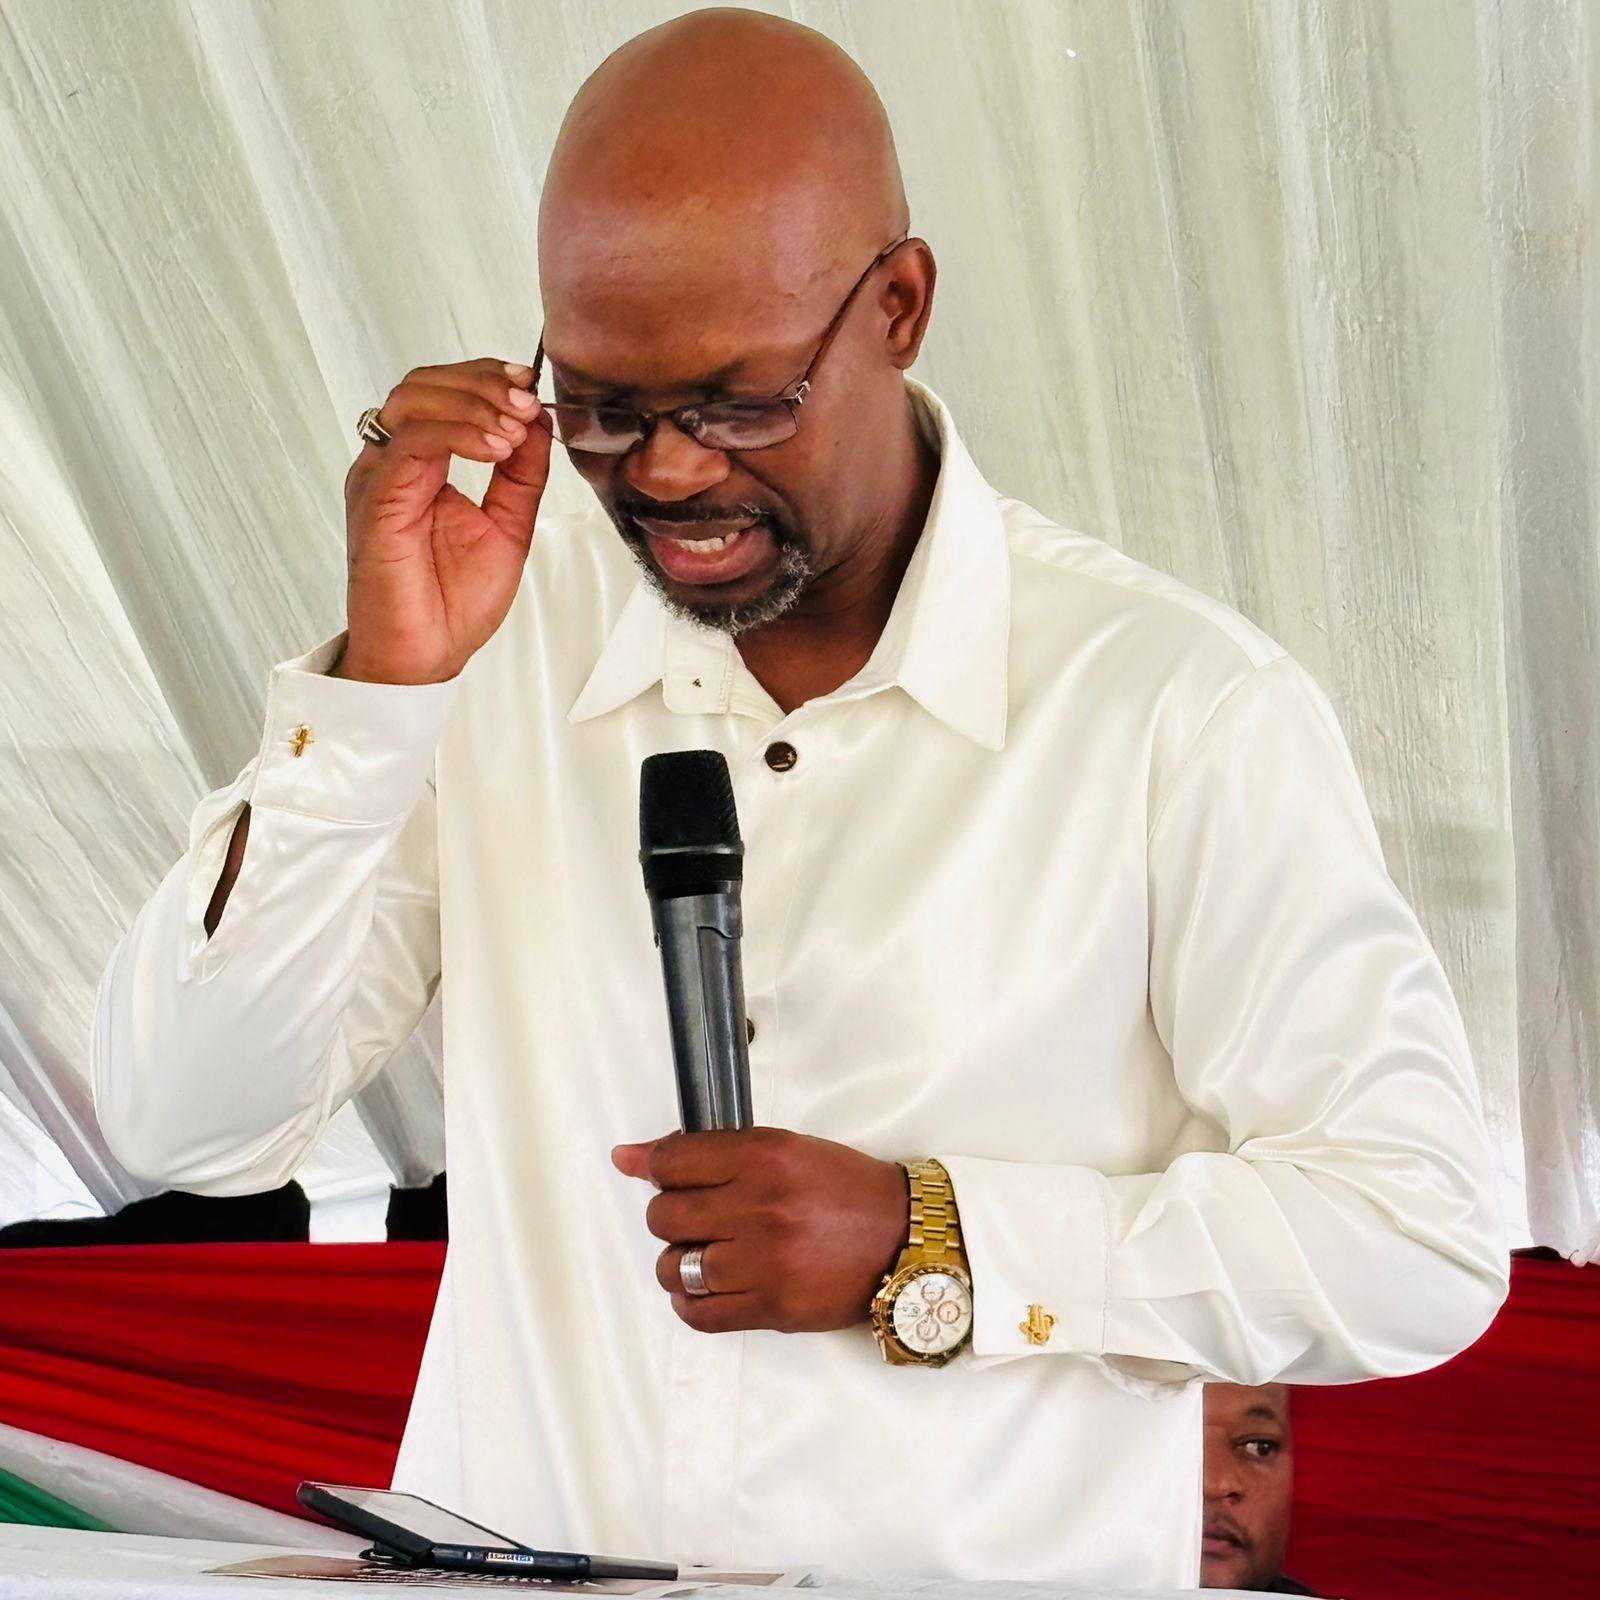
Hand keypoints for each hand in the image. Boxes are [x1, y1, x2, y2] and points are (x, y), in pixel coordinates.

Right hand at [337, 357, 554, 684]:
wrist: (426, 657)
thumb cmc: (453, 604)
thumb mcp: (509, 525)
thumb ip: (522, 474)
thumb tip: (538, 422)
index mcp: (420, 465)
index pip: (444, 393)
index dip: (487, 378)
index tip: (530, 386)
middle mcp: (393, 463)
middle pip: (424, 384)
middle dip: (482, 383)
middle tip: (526, 402)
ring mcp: (380, 477)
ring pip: (412, 402)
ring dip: (472, 403)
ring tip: (514, 428)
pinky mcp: (376, 498)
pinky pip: (411, 442)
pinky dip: (456, 432)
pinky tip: (495, 447)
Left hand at [611, 1128, 909, 1333]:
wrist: (903, 1238)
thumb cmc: (845, 1190)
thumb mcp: (786, 1149)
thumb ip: (712, 1151)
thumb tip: (630, 1157)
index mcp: (765, 1156)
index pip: (672, 1161)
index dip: (653, 1166)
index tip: (651, 1170)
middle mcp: (760, 1206)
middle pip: (665, 1216)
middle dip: (670, 1215)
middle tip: (695, 1216)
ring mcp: (765, 1260)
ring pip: (674, 1267)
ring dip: (679, 1261)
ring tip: (705, 1254)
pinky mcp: (773, 1306)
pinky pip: (699, 1313)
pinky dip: (691, 1301)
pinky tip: (707, 1287)